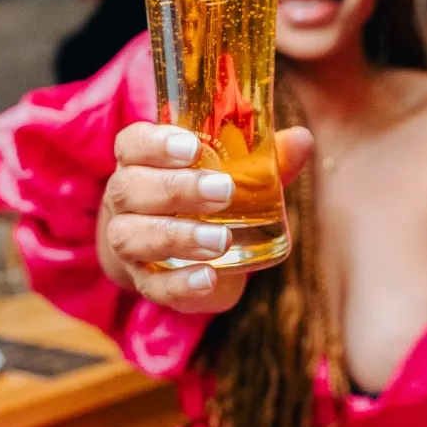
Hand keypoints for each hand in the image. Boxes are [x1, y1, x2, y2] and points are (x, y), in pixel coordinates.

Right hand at [99, 122, 312, 313]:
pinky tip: (209, 277)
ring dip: (178, 236)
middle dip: (176, 188)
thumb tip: (302, 141)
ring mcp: (129, 243)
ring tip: (222, 239)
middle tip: (223, 191)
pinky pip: (153, 286)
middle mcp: (125, 200)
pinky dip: (180, 284)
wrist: (177, 251)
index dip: (155, 144)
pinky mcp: (146, 282)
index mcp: (140, 161)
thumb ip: (265, 159)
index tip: (192, 147)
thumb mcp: (233, 174)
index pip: (131, 144)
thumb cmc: (205, 198)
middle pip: (130, 188)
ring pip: (133, 237)